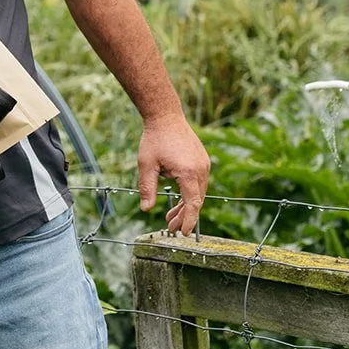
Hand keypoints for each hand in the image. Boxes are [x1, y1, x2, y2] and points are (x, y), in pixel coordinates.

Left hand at [137, 114, 209, 235]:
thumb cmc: (154, 139)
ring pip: (198, 193)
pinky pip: (198, 183)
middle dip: (185, 216)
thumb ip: (148, 188)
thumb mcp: (146, 165)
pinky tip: (178, 200)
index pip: (193, 204)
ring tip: (170, 217)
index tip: (185, 233)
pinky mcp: (202, 161)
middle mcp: (201, 169)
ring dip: (186, 206)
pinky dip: (189, 193)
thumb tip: (145, 209)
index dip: (189, 220)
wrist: (165, 116)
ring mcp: (204, 164)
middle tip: (171, 228)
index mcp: (188, 172)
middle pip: (196, 200)